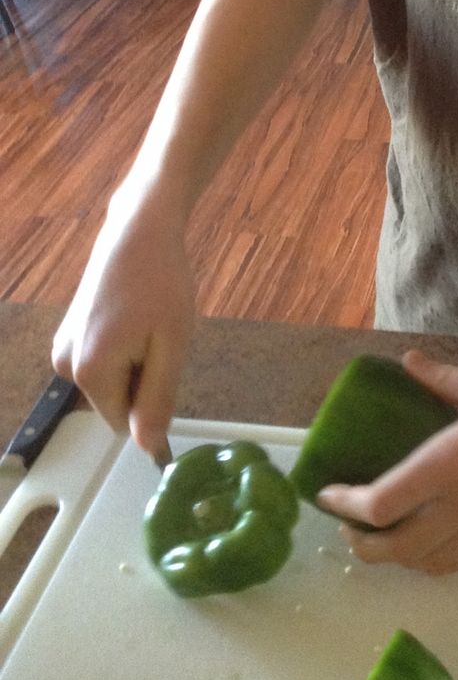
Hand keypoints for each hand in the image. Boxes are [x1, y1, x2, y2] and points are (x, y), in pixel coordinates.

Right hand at [51, 192, 194, 460]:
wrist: (139, 230)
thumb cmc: (162, 283)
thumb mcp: (172, 345)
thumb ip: (157, 400)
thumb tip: (147, 449)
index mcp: (90, 373)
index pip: (124, 421)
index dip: (151, 399)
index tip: (166, 360)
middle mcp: (66, 365)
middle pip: (115, 399)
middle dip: (142, 378)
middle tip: (159, 336)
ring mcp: (63, 347)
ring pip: (110, 379)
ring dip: (135, 361)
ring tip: (148, 322)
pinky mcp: (68, 332)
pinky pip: (102, 359)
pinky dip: (123, 346)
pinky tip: (134, 314)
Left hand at [317, 347, 457, 574]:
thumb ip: (443, 381)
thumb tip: (408, 365)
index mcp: (452, 462)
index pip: (381, 504)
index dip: (345, 504)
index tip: (327, 490)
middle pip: (397, 549)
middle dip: (362, 543)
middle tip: (346, 522)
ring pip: (430, 563)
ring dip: (397, 557)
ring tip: (381, 534)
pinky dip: (433, 558)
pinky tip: (430, 535)